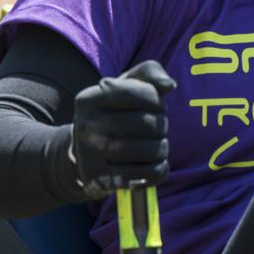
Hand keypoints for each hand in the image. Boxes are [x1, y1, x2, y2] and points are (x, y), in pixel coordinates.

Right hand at [71, 60, 175, 198]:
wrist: (84, 151)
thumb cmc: (114, 110)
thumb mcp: (126, 84)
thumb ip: (150, 73)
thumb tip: (169, 85)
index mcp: (89, 99)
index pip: (139, 92)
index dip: (157, 100)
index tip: (155, 105)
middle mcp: (85, 126)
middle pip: (147, 124)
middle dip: (162, 124)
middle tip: (158, 126)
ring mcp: (91, 156)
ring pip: (150, 151)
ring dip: (162, 147)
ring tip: (157, 144)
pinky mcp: (101, 181)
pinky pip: (148, 174)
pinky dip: (160, 168)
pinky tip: (155, 162)